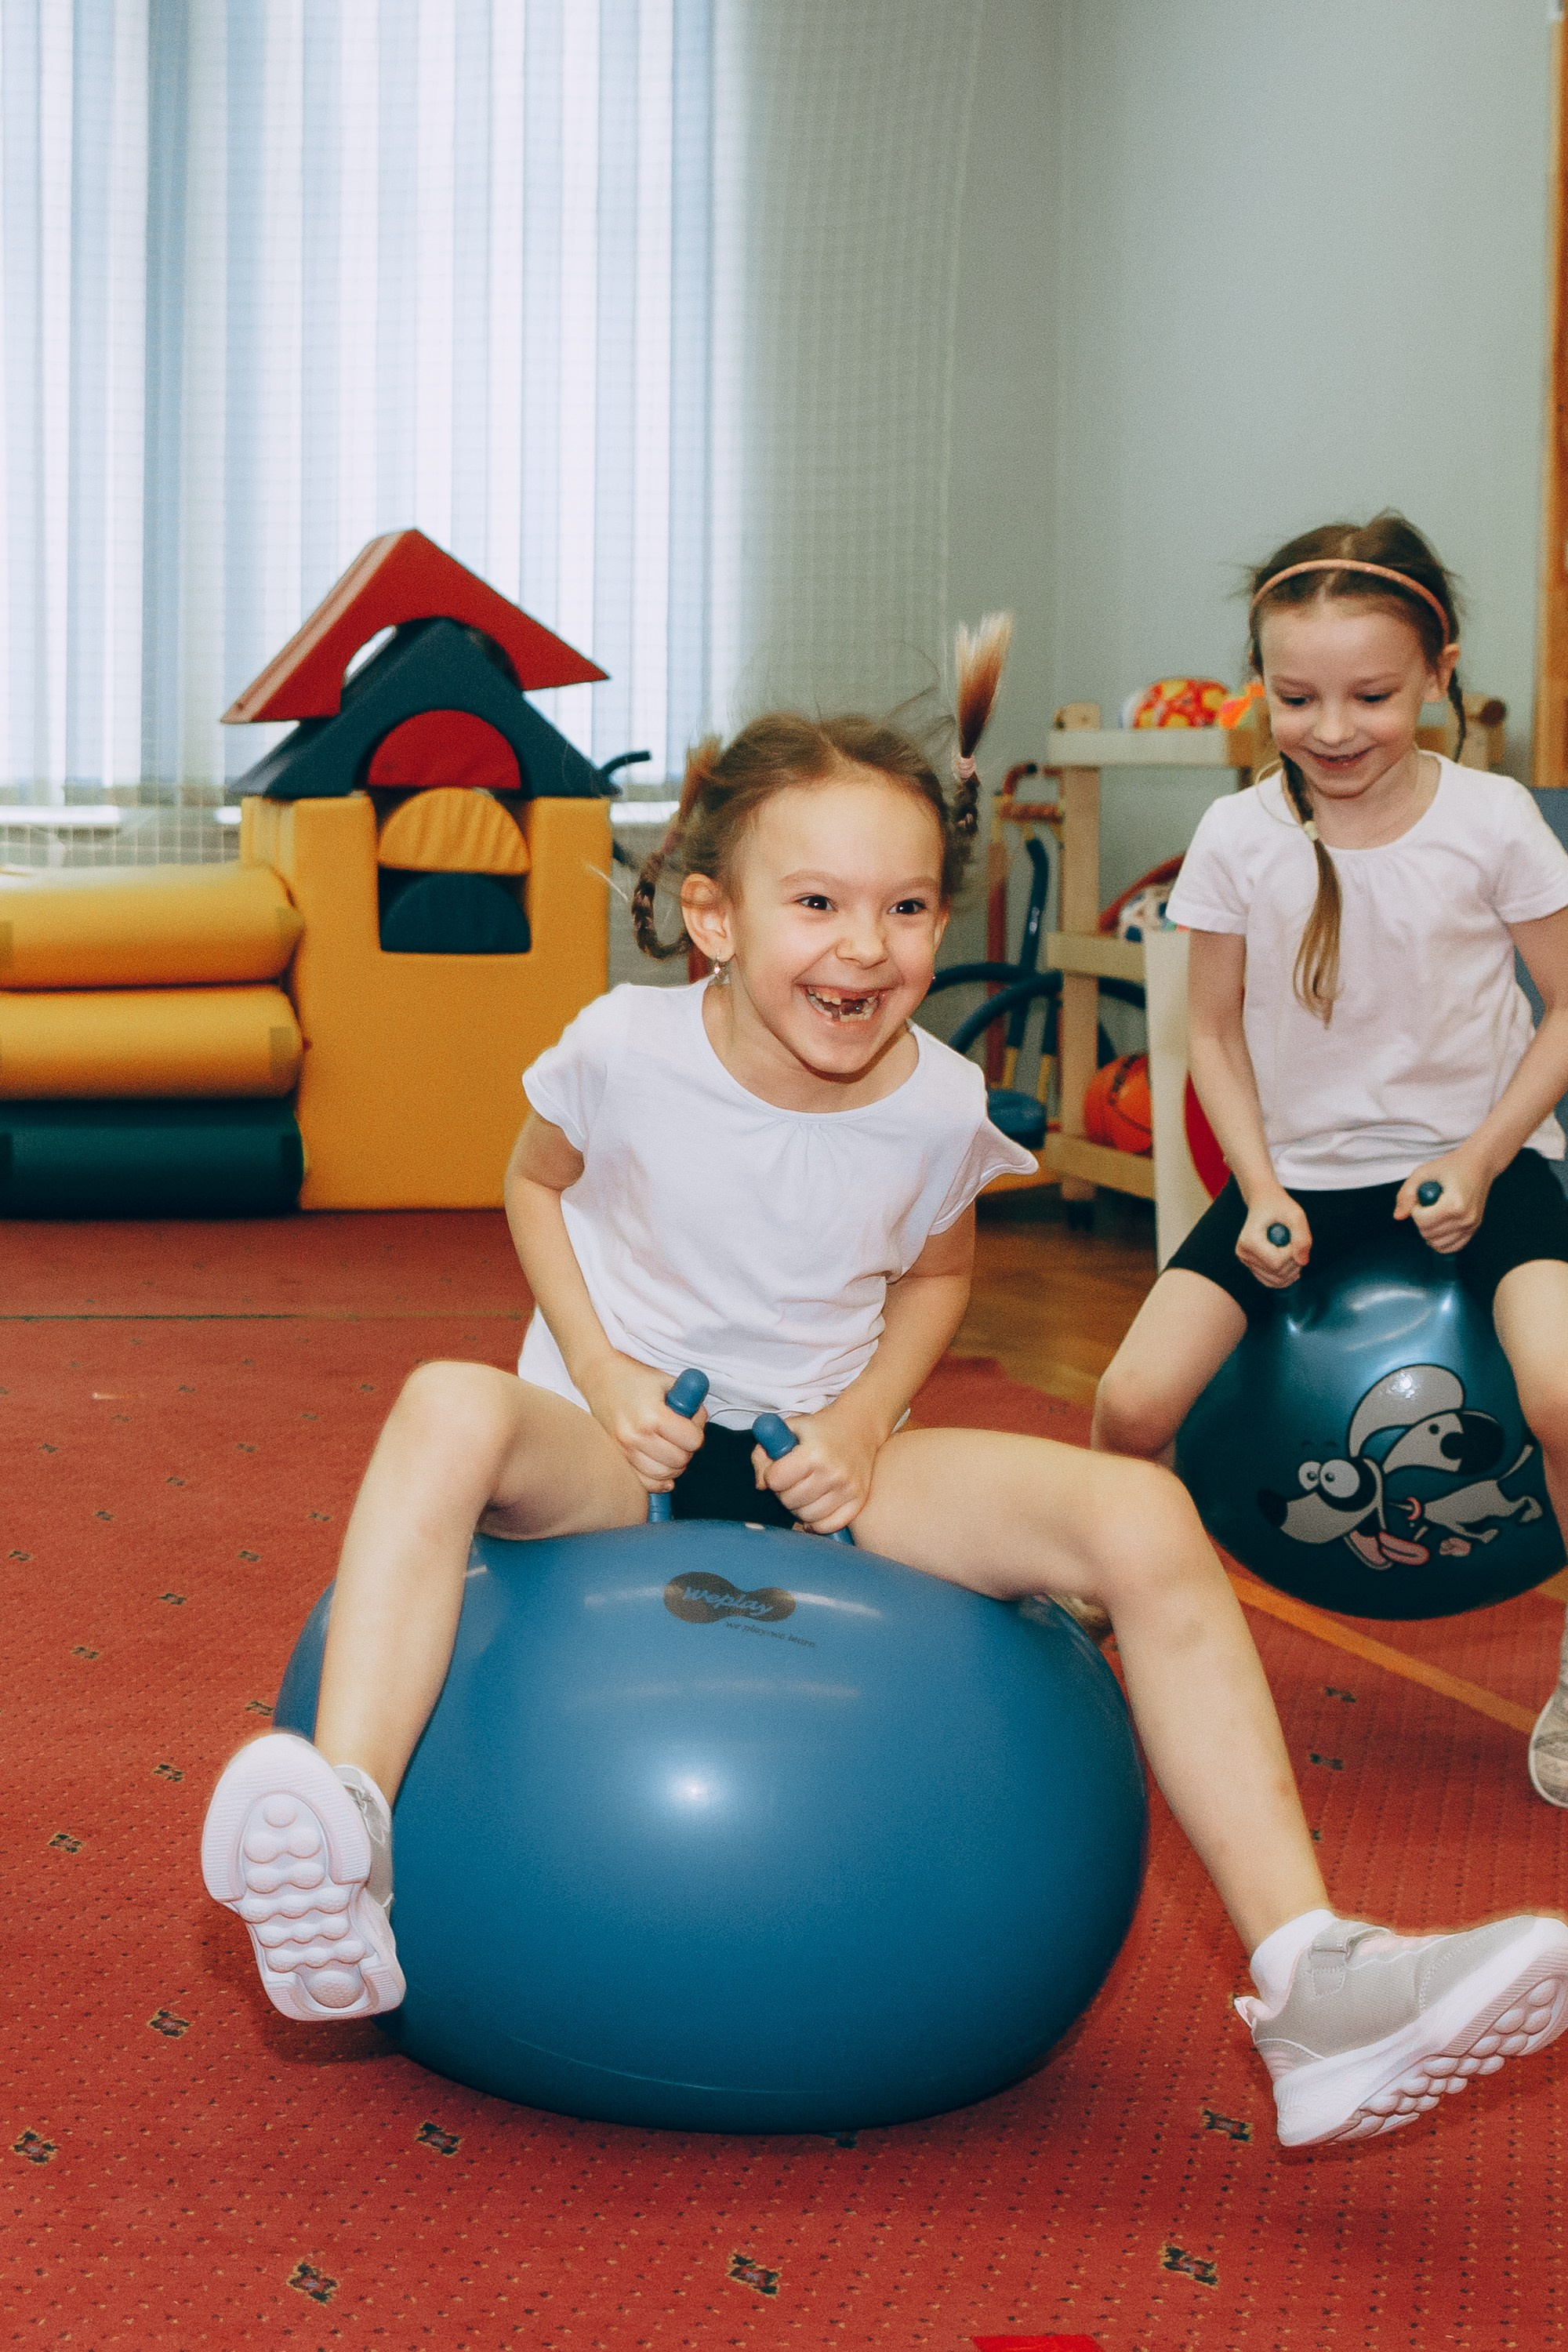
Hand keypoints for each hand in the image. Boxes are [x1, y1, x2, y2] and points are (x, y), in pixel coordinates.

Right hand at [577, 1354, 705, 1491]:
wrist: (602, 1378)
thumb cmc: (638, 1379)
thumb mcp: (669, 1382)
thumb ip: (690, 1402)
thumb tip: (700, 1424)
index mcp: (652, 1416)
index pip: (693, 1441)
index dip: (697, 1431)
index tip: (690, 1422)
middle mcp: (635, 1437)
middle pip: (679, 1461)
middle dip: (687, 1449)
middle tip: (680, 1436)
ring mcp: (623, 1451)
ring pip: (663, 1476)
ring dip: (673, 1466)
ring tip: (669, 1448)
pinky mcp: (616, 1459)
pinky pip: (644, 1484)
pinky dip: (657, 1480)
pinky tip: (661, 1466)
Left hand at [751, 1400, 880, 1534]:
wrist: (859, 1426)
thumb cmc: (818, 1429)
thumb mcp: (787, 1428)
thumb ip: (763, 1454)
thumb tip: (761, 1486)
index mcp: (813, 1453)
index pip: (775, 1480)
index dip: (771, 1475)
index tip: (780, 1467)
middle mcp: (832, 1473)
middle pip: (789, 1501)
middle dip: (784, 1491)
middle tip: (793, 1478)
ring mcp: (848, 1489)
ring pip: (807, 1516)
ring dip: (799, 1507)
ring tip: (805, 1490)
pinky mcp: (858, 1500)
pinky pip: (828, 1526)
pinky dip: (817, 1521)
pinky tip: (815, 1506)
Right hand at [1235, 1191, 1311, 1287]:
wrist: (1264, 1201)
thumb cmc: (1280, 1206)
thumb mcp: (1296, 1215)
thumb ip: (1302, 1237)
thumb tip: (1302, 1262)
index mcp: (1249, 1240)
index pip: (1277, 1262)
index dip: (1293, 1254)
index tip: (1295, 1237)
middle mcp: (1243, 1253)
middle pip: (1277, 1273)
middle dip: (1294, 1262)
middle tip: (1296, 1242)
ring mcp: (1245, 1261)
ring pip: (1275, 1280)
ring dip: (1292, 1270)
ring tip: (1293, 1250)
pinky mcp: (1250, 1265)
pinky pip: (1270, 1282)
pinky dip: (1284, 1276)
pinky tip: (1290, 1263)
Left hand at [1395, 1150, 1490, 1252]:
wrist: (1479, 1164)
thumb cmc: (1451, 1166)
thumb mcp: (1423, 1172)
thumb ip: (1406, 1194)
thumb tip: (1398, 1216)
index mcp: (1455, 1203)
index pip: (1423, 1221)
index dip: (1415, 1210)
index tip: (1422, 1198)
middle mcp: (1466, 1218)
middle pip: (1429, 1234)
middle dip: (1421, 1221)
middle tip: (1428, 1204)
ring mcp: (1472, 1225)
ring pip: (1439, 1244)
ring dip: (1429, 1232)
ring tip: (1434, 1214)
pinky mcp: (1474, 1229)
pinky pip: (1452, 1247)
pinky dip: (1441, 1241)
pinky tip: (1439, 1226)